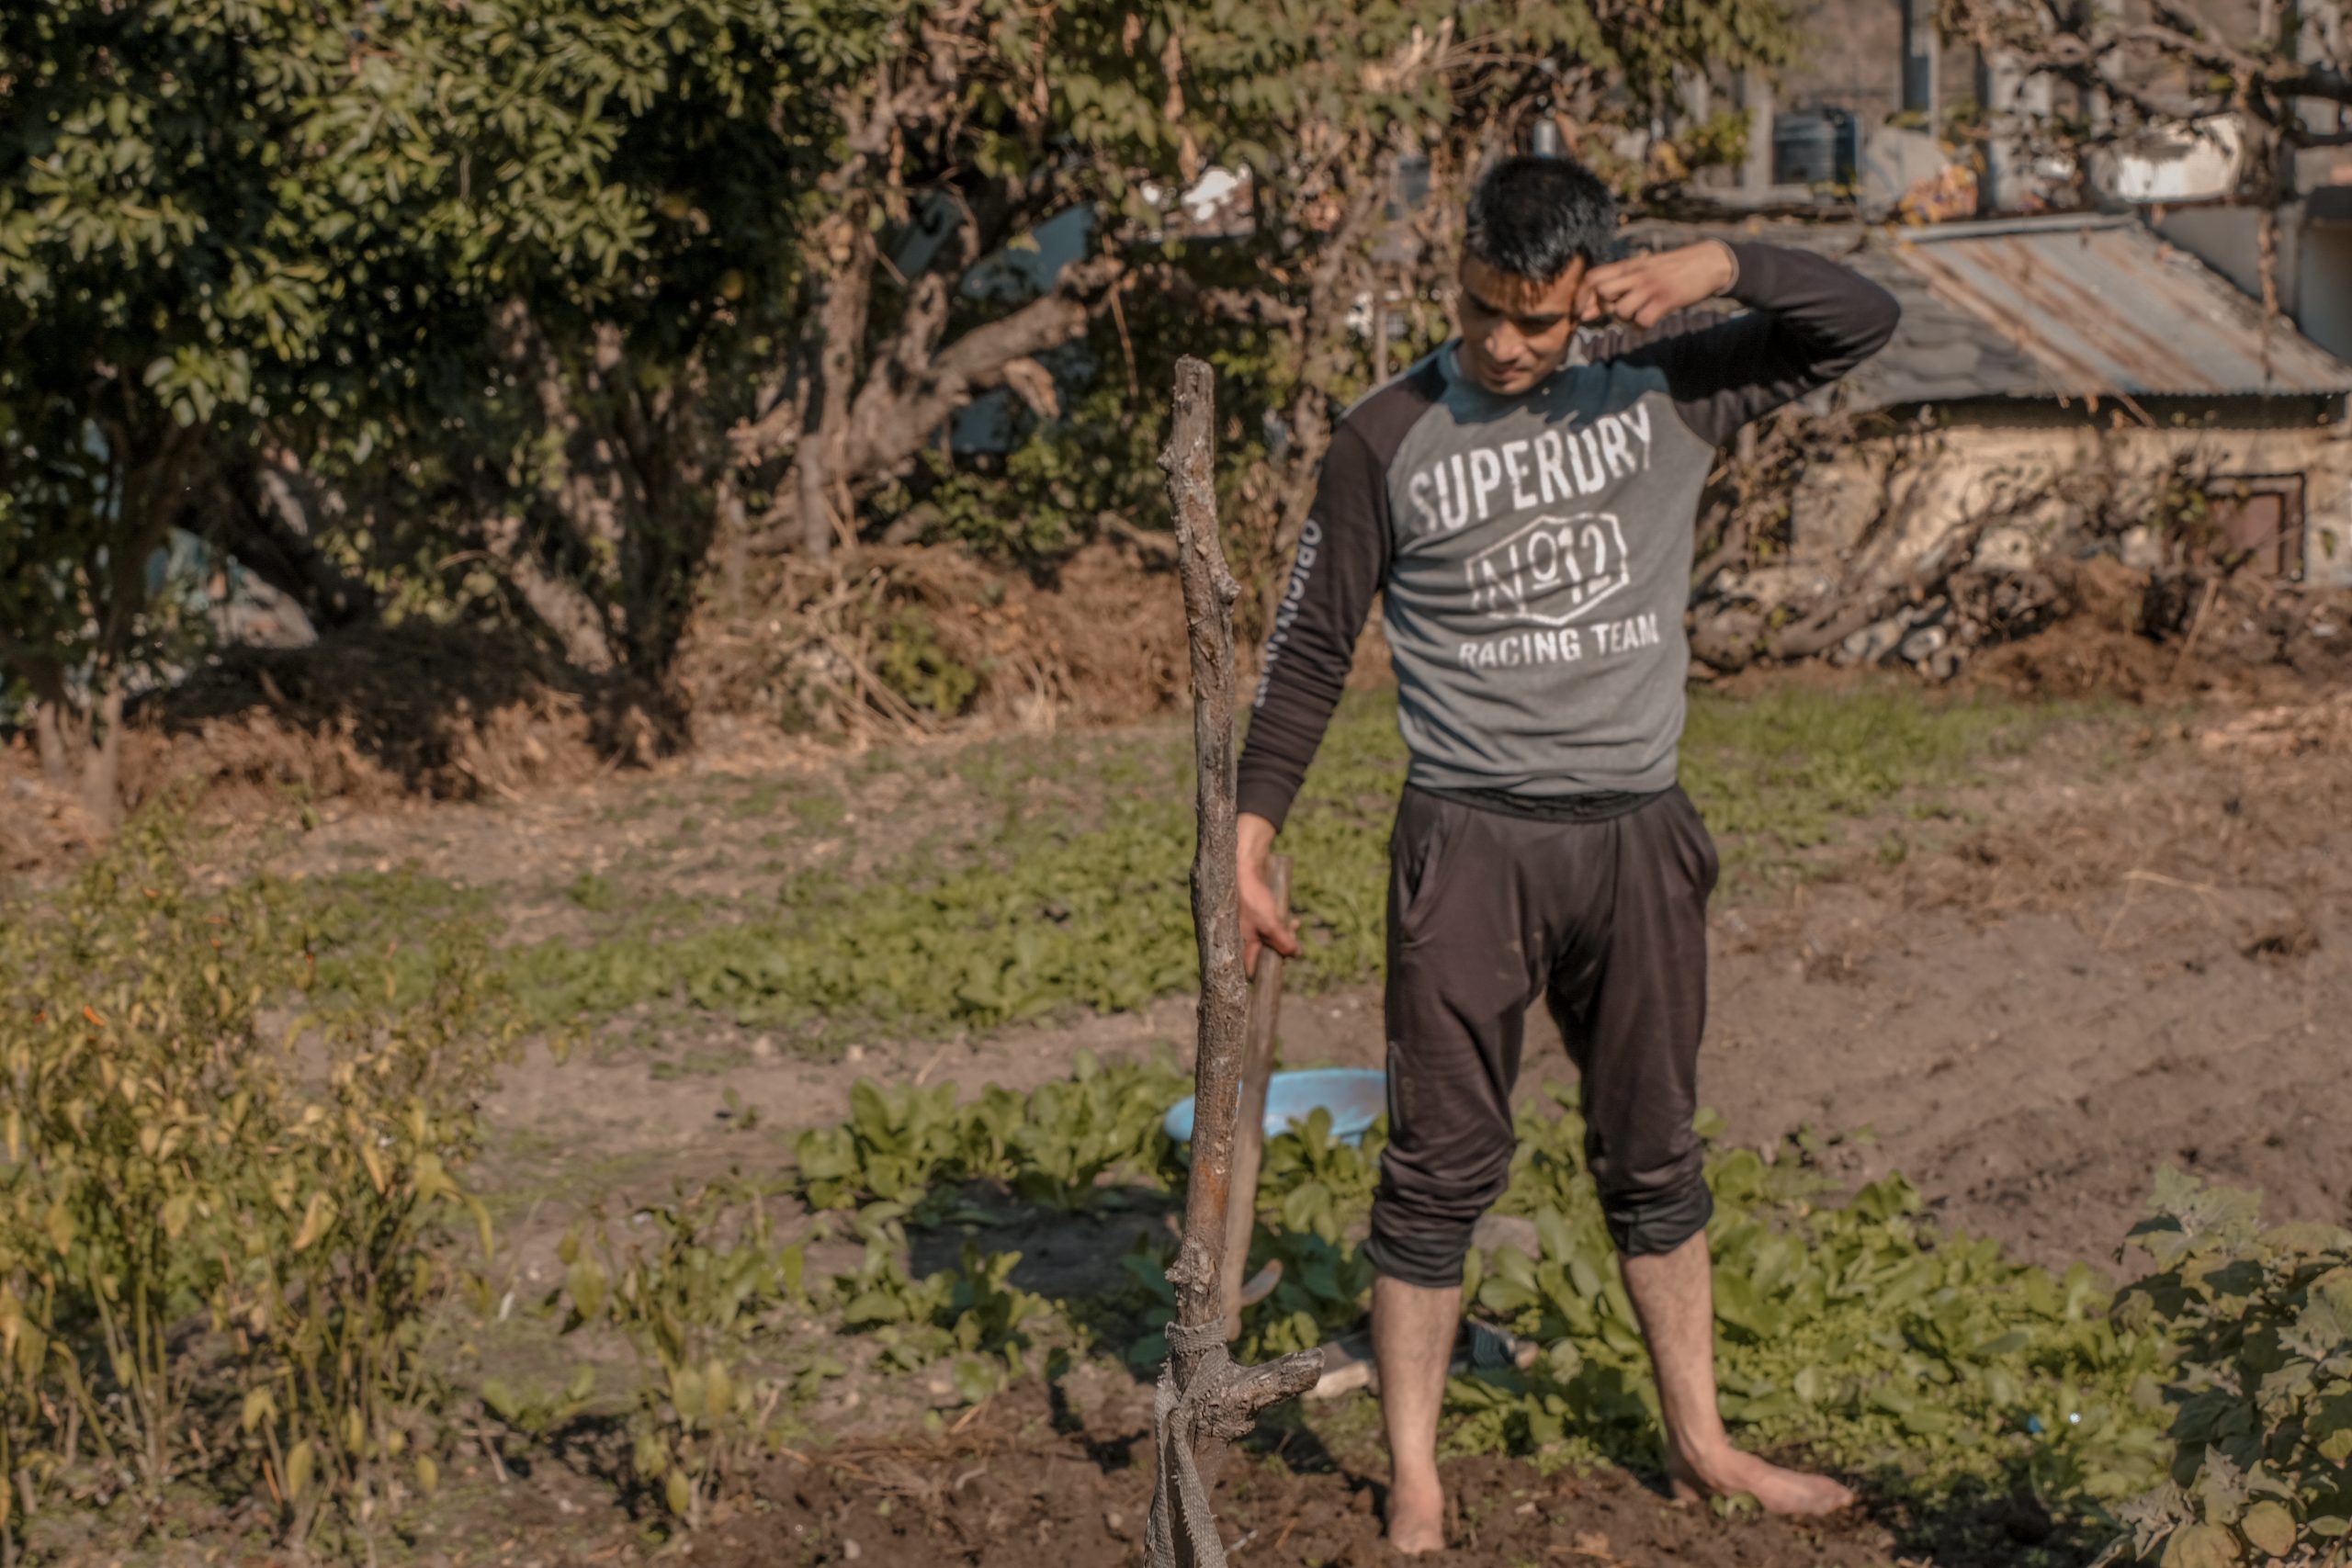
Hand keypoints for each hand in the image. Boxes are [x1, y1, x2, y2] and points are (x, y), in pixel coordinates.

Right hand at [1238, 812, 1299, 976]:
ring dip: (1285, 934)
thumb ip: (1282, 941)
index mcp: (1243, 943)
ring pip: (1271, 937)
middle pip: (1266, 953)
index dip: (1265, 974)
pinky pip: (1270, 925)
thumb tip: (1296, 954)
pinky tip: (1292, 918)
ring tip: (1295, 923)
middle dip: (1283, 949)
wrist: (1242, 867)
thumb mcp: (1270, 923)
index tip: (1280, 972)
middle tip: (1295, 943)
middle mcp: (1244, 936)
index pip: (1251, 969)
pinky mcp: (1255, 913)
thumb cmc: (1251, 897)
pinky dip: (1281, 923)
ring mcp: (1249, 924)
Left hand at [1574, 240, 1737, 328]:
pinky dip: (1642, 328)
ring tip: (1638, 316)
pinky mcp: (1667, 299)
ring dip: (1625, 321)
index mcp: (1629, 265)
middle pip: (1602, 293)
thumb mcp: (1643, 270)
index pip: (1592, 277)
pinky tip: (1650, 322)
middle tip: (1617, 311)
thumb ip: (1618, 284)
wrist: (1709, 262)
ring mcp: (1651, 287)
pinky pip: (1643, 321)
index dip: (1580, 298)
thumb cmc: (1671, 270)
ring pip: (1621, 310)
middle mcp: (1637, 274)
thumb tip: (1586, 310)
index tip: (1579, 313)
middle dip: (1604, 309)